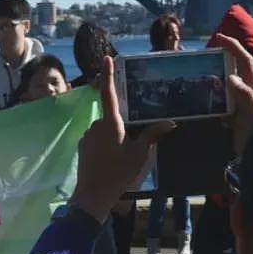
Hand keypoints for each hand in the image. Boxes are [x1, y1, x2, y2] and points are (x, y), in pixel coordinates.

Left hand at [69, 56, 174, 220]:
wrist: (93, 195)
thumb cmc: (119, 173)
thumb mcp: (140, 155)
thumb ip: (152, 135)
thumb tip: (170, 122)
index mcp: (110, 123)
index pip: (109, 93)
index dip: (108, 75)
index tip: (107, 58)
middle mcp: (96, 125)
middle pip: (112, 118)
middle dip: (123, 128)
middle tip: (131, 148)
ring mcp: (87, 136)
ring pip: (105, 130)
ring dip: (114, 139)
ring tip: (121, 160)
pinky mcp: (82, 146)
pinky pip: (97, 140)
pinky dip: (106, 146)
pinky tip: (111, 162)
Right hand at [210, 33, 252, 154]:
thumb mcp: (252, 116)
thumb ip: (245, 97)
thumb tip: (231, 78)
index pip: (244, 61)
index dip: (233, 46)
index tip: (219, 37)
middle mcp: (250, 92)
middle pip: (237, 68)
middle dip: (223, 58)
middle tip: (204, 57)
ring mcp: (244, 103)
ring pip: (229, 83)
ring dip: (216, 77)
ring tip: (199, 76)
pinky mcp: (238, 115)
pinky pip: (224, 99)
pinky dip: (214, 96)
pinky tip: (204, 101)